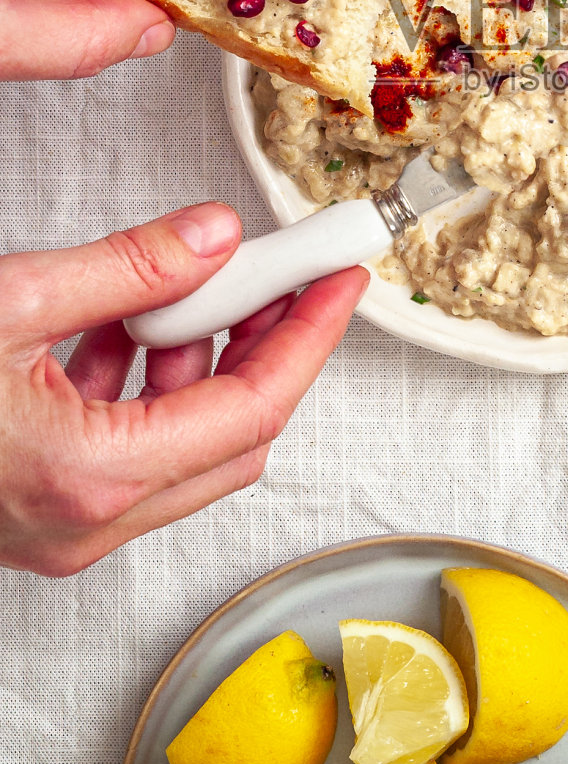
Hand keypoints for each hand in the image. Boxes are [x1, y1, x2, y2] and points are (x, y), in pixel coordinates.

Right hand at [0, 201, 365, 574]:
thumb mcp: (13, 303)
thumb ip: (129, 267)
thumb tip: (214, 237)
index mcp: (93, 477)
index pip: (254, 409)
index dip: (309, 335)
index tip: (339, 281)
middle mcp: (89, 521)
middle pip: (232, 433)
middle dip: (268, 343)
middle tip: (288, 275)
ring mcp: (65, 526)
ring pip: (181, 443)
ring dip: (202, 358)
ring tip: (204, 283)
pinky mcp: (43, 510)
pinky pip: (129, 449)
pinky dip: (145, 382)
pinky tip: (129, 321)